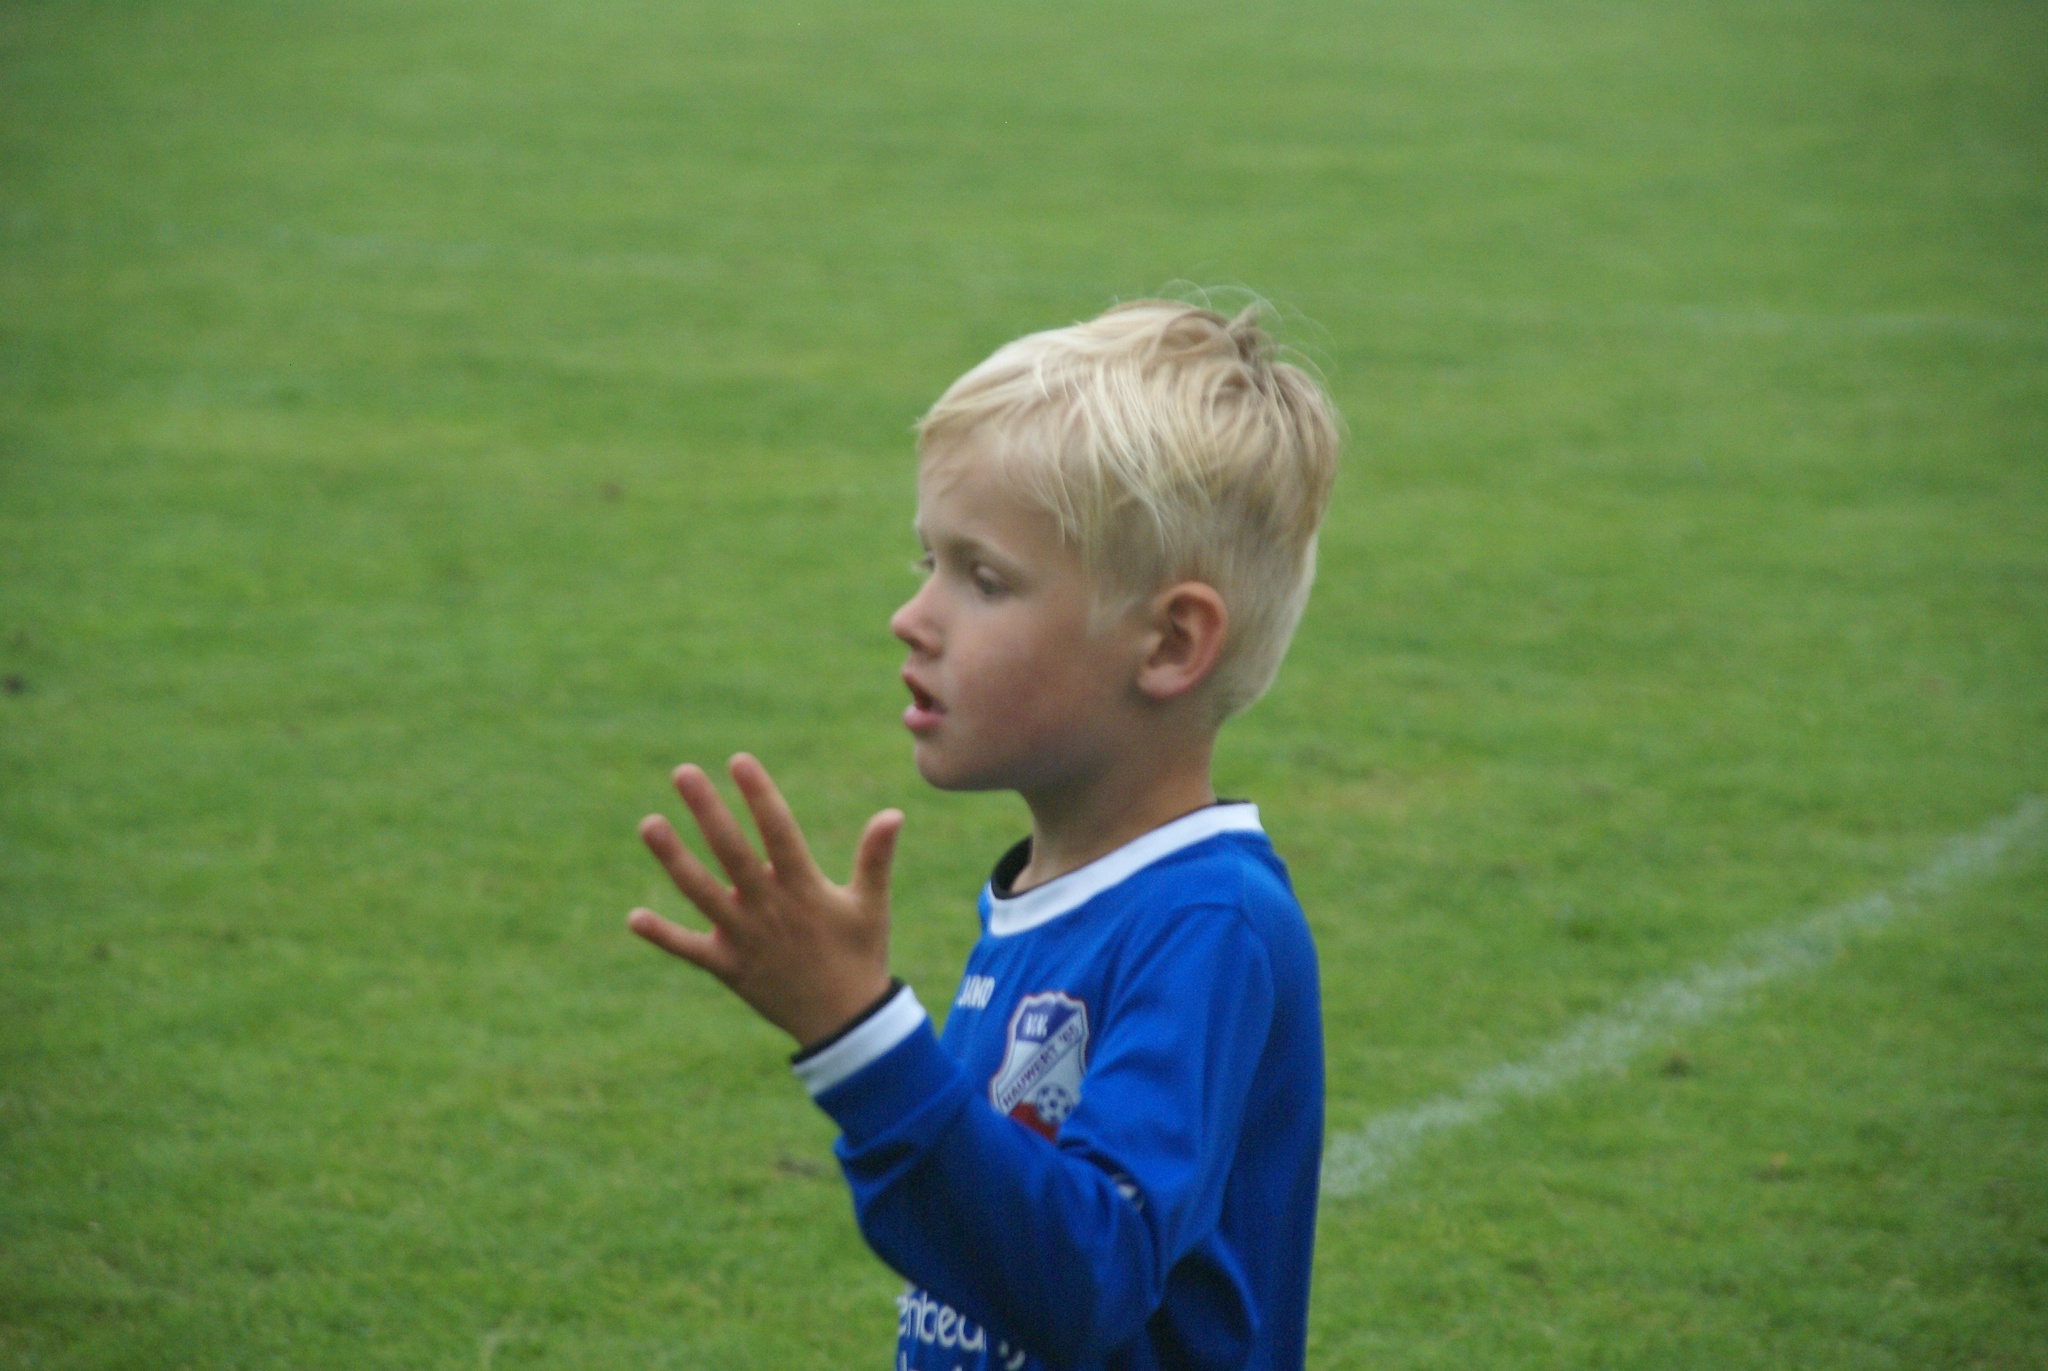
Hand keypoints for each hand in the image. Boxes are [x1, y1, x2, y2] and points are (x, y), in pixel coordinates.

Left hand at [628, 754, 903, 1049]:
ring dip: (673, 859)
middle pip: (732, 851)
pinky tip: (633, 917)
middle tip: (682, 772)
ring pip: (701, 892)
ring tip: (648, 822)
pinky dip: (662, 935)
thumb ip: (875, 858)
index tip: (739, 760)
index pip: (778, 830)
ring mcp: (744, 938)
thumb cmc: (860, 956)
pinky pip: (689, 949)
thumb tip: (893, 813)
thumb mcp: (871, 906)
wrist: (845, 1023)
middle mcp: (769, 908)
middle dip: (707, 810)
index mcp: (804, 888)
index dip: (759, 794)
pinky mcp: (728, 967)